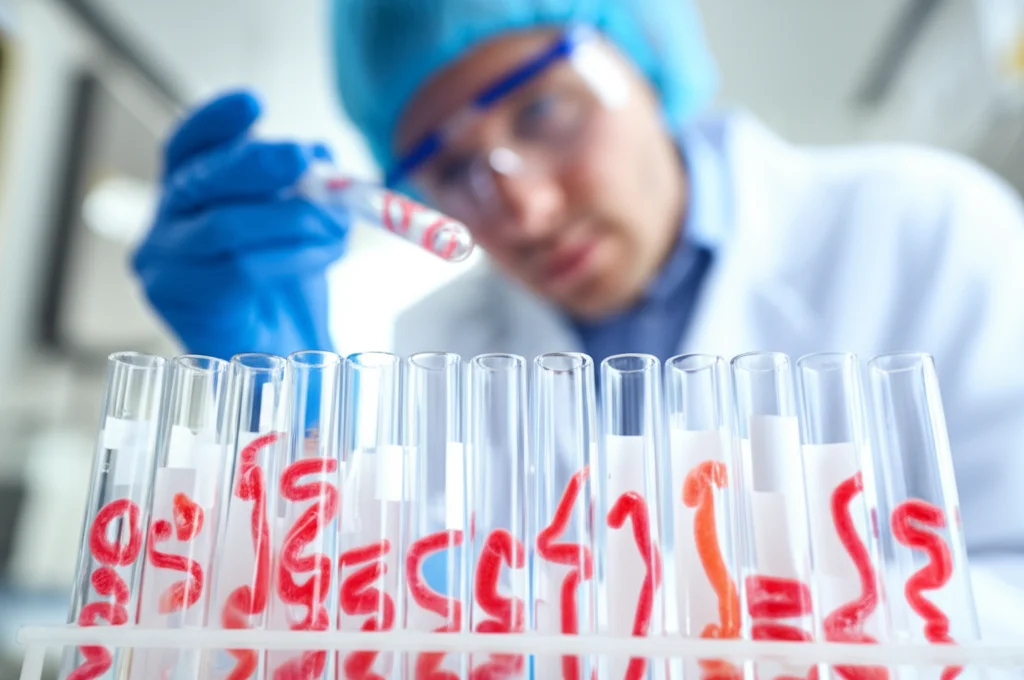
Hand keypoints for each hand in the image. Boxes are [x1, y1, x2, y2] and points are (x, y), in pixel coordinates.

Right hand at [132, 89, 347, 359]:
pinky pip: (240, 268)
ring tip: (334, 225)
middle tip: (306, 160)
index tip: (253, 103)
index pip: (186, 146)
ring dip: (293, 219)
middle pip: (201, 178)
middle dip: (260, 163)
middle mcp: (165, 225)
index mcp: (189, 197)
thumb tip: (323, 156)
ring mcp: (165, 264)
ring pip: (226, 224)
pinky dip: (293, 256)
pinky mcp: (180, 302)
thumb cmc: (284, 290)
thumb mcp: (298, 225)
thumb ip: (302, 188)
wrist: (283, 358)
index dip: (215, 121)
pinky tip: (322, 257)